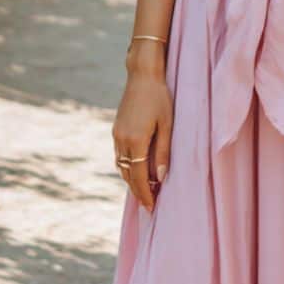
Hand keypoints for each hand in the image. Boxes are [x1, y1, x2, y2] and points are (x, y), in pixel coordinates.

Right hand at [113, 62, 172, 212]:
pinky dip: (127, 167)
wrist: (142, 75)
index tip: (151, 207)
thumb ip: (163, 153)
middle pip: (127, 174)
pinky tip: (137, 171)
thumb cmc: (160, 98)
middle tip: (148, 205)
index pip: (138, 176)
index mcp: (135, 140)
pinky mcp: (116, 129)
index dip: (144, 193)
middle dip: (137, 191)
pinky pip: (119, 155)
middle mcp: (121, 140)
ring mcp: (116, 135)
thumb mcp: (167, 125)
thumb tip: (159, 179)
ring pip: (121, 166)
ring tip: (144, 191)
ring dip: (131, 180)